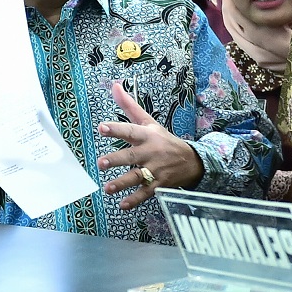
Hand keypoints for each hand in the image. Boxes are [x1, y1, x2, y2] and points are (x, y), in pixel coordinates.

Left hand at [96, 81, 203, 209]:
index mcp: (147, 135)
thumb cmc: (163, 140)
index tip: (101, 127)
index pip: (130, 130)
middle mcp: (151, 152)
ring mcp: (155, 170)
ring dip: (122, 183)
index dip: (116, 128)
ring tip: (108, 188)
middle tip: (101, 163)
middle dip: (117, 160)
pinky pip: (145, 193)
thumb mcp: (148, 122)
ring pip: (137, 177)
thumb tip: (114, 85)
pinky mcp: (158, 185)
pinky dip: (135, 200)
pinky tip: (122, 205)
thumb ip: (129, 106)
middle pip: (131, 156)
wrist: (191, 161)